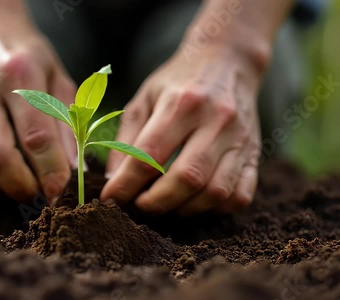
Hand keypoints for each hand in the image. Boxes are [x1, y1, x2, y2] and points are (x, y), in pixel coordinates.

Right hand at [0, 0, 75, 200]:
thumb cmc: (24, 55)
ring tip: (10, 187)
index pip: (36, 136)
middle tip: (35, 193)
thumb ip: (67, 122)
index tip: (58, 190)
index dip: (50, 172)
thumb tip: (74, 172)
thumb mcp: (56, 76)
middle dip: (20, 187)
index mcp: (19, 71)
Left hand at [102, 45, 262, 215]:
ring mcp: (240, 138)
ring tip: (166, 203)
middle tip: (139, 205)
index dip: (126, 184)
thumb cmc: (178, 82)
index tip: (110, 198)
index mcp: (181, 103)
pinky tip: (196, 199)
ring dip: (185, 208)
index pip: (149, 155)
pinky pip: (240, 194)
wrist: (228, 61)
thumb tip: (113, 180)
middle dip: (156, 202)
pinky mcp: (255, 153)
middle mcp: (215, 120)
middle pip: (187, 178)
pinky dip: (215, 207)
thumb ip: (126, 138)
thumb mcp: (144, 98)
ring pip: (216, 191)